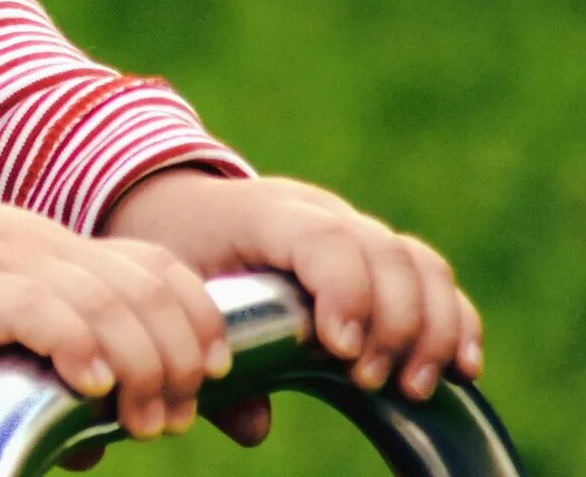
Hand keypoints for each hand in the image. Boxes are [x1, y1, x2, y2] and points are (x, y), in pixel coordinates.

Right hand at [0, 128, 230, 468]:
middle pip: (149, 288)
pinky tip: (89, 384)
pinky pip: (40, 306)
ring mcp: (4, 258)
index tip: (211, 378)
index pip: (156, 266)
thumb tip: (85, 453)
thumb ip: (36, 380)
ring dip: (144, 365)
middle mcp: (41, 245)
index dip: (200, 320)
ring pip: (109, 300)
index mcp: (52, 250)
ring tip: (142, 419)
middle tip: (171, 418)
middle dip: (183, 359)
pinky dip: (78, 344)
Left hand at [87, 166, 484, 463]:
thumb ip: (208, 353)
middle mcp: (319, 211)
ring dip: (432, 330)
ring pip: (419, 264)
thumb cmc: (176, 248)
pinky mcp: (378, 252)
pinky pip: (432, 277)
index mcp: (263, 213)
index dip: (346, 291)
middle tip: (372, 383)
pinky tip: (461, 370)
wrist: (180, 207)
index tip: (341, 351)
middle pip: (384, 253)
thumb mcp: (174, 290)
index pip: (323, 238)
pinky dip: (455, 321)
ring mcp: (354, 227)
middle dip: (393, 324)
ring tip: (414, 388)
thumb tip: (256, 428)